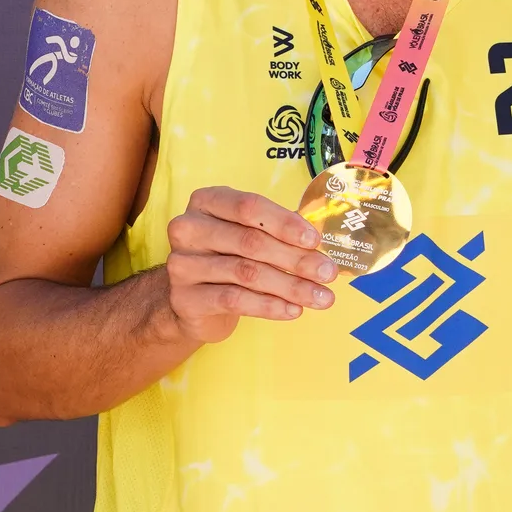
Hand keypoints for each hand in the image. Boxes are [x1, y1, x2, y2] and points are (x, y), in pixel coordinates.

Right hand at [161, 186, 337, 343]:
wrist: (192, 301)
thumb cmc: (228, 257)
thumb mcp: (249, 235)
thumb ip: (278, 232)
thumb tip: (318, 243)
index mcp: (207, 202)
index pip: (249, 207)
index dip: (285, 223)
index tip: (315, 240)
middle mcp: (189, 228)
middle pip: (251, 242)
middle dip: (296, 259)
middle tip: (327, 273)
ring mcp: (183, 264)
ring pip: (247, 273)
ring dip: (291, 286)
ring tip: (320, 297)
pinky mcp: (186, 297)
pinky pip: (235, 300)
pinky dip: (269, 305)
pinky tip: (293, 310)